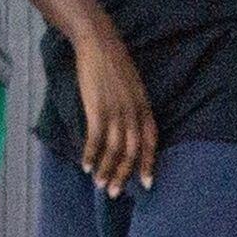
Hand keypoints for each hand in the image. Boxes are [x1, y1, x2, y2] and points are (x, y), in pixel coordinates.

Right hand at [73, 12, 157, 197]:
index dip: (148, 164)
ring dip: (106, 170)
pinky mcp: (97, 109)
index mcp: (144, 107)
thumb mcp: (132, 87)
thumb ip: (133, 107)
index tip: (147, 184)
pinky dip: (90, 155)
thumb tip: (128, 127)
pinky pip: (95, 139)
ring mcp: (116, 111)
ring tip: (99, 185)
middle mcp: (133, 113)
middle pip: (131, 151)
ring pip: (114, 150)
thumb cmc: (113, 63)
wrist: (99, 43)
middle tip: (114, 193)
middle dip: (123, 175)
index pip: (151, 142)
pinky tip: (85, 166)